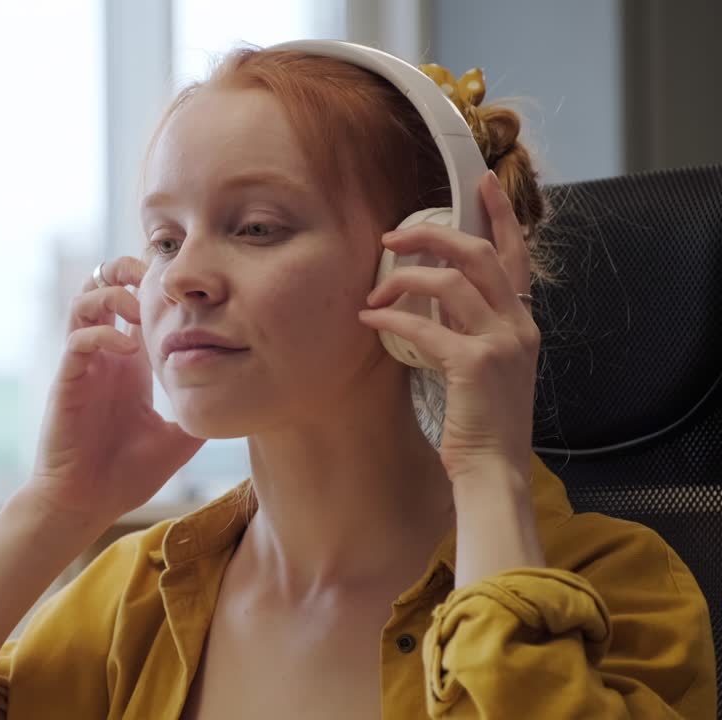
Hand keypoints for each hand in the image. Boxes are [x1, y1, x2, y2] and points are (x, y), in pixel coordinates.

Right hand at [25, 256, 204, 525]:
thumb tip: (241, 400)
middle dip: (125, 270)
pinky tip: (128, 350)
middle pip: (103, 285)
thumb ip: (200, 412)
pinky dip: (102, 334)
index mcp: (130, 362)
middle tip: (153, 276)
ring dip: (112, 295)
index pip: (136, 302)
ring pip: (84, 301)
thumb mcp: (178, 439)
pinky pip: (78, 339)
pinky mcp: (68, 380)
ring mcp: (85, 365)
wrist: (87, 503)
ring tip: (137, 309)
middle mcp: (106, 355)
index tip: (184, 283)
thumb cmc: (125, 475)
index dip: (153, 283)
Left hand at [358, 170, 538, 482]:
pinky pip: (425, 326)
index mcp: (522, 324)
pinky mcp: (475, 365)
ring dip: (404, 279)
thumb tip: (428, 298)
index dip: (499, 216)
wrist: (493, 470)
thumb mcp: (482, 367)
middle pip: (478, 254)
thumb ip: (467, 330)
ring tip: (374, 292)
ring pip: (450, 282)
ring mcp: (501, 344)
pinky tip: (369, 320)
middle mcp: (518, 327)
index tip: (481, 183)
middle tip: (392, 234)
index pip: (516, 256)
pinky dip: (391, 318)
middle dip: (432, 234)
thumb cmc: (480, 423)